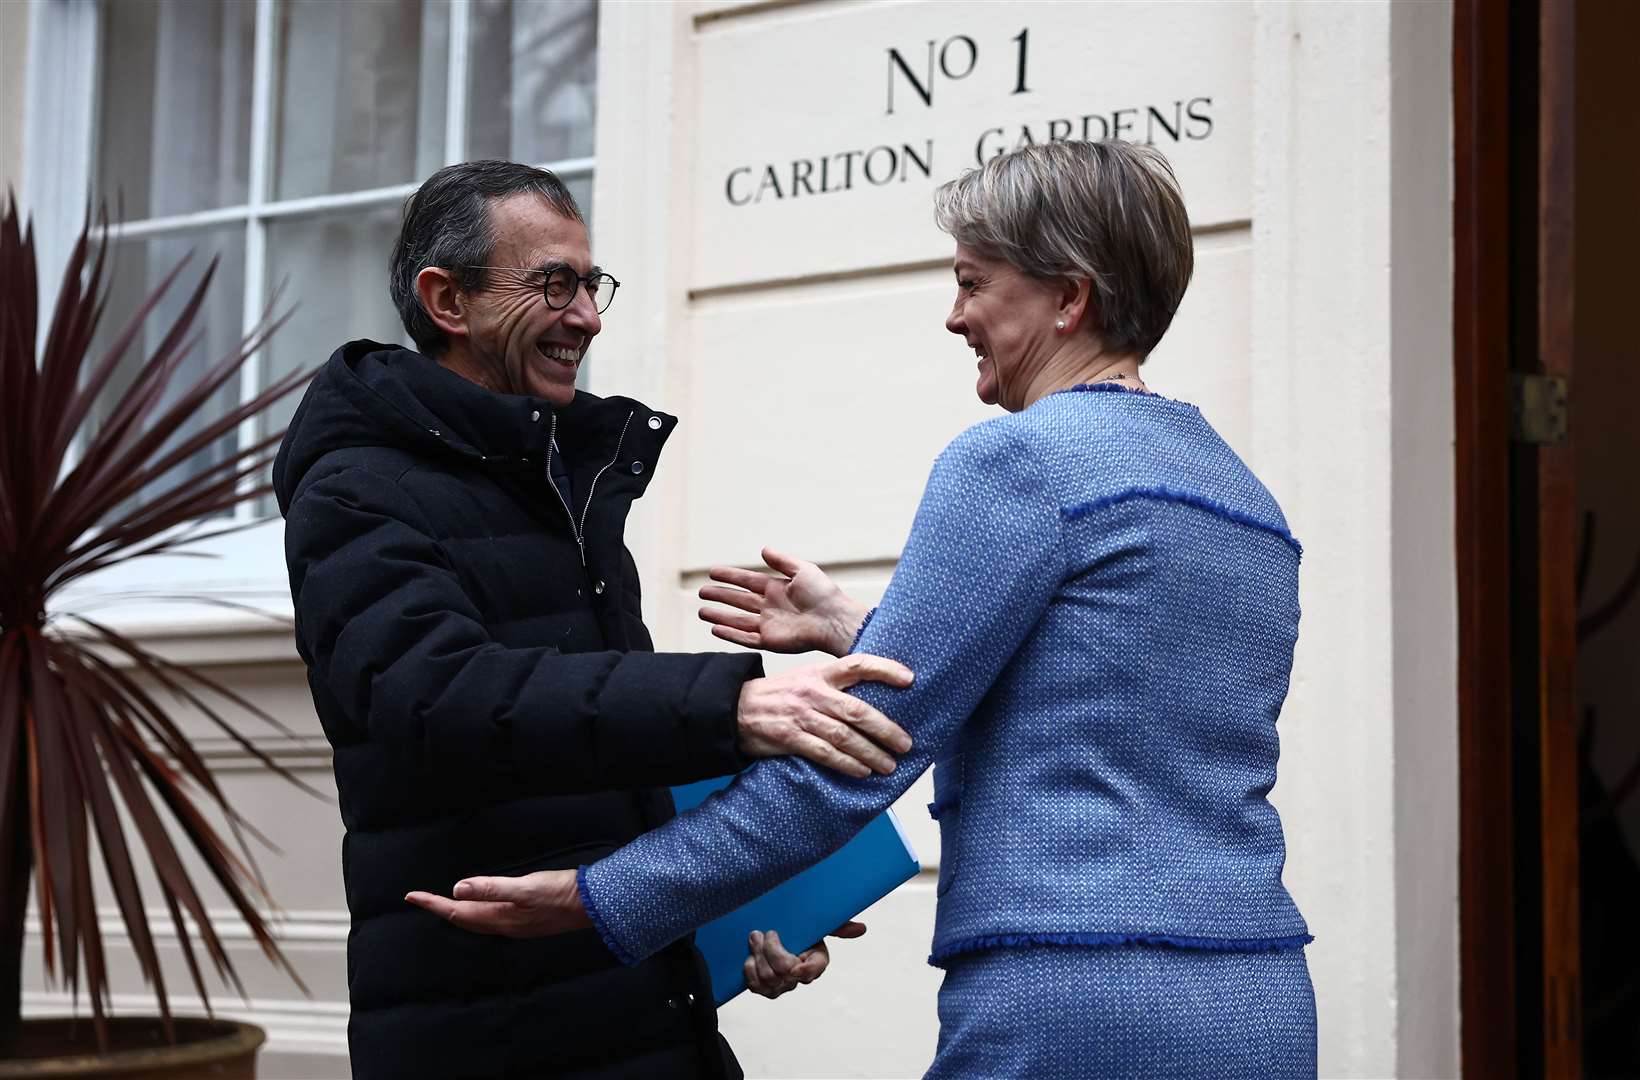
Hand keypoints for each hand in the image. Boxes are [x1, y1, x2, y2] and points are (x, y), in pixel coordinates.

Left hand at [404, 869, 589, 937]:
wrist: (593, 905)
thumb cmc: (560, 894)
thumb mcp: (526, 888)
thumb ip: (492, 888)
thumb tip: (458, 889)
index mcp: (500, 918)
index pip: (457, 912)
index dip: (433, 904)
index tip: (410, 896)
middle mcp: (504, 925)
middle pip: (463, 920)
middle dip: (440, 909)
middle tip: (420, 899)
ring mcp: (516, 925)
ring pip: (476, 922)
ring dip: (457, 913)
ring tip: (443, 904)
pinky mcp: (526, 920)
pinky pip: (491, 920)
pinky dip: (476, 913)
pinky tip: (482, 907)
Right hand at [700, 548, 870, 656]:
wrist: (835, 620)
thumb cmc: (824, 594)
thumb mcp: (803, 570)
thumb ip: (782, 561)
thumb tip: (763, 549)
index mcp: (776, 589)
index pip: (746, 581)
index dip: (729, 576)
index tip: (712, 572)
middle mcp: (769, 607)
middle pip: (738, 600)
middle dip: (720, 596)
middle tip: (701, 592)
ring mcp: (768, 625)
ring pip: (737, 620)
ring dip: (719, 616)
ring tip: (701, 611)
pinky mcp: (770, 641)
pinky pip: (745, 638)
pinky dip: (730, 634)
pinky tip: (715, 629)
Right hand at [737, 654, 913, 777]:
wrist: (736, 708)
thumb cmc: (779, 695)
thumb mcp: (807, 679)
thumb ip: (836, 685)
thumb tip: (875, 700)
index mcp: (821, 673)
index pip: (858, 665)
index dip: (886, 669)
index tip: (910, 679)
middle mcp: (814, 692)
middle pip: (858, 710)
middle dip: (886, 729)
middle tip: (906, 743)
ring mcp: (802, 715)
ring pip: (844, 736)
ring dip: (871, 753)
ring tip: (889, 765)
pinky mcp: (790, 737)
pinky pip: (824, 753)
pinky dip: (846, 764)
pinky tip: (861, 771)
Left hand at [744, 922, 866, 998]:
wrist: (770, 929)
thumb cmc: (798, 925)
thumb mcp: (817, 922)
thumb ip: (837, 925)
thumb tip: (862, 929)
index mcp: (817, 961)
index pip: (814, 971)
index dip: (804, 971)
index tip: (794, 965)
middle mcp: (801, 977)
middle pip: (784, 972)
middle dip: (770, 950)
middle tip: (763, 933)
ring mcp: (783, 985)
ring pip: (769, 979)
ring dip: (757, 956)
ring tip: (754, 938)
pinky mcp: (766, 989)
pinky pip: (756, 987)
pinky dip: (750, 971)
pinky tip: (750, 958)